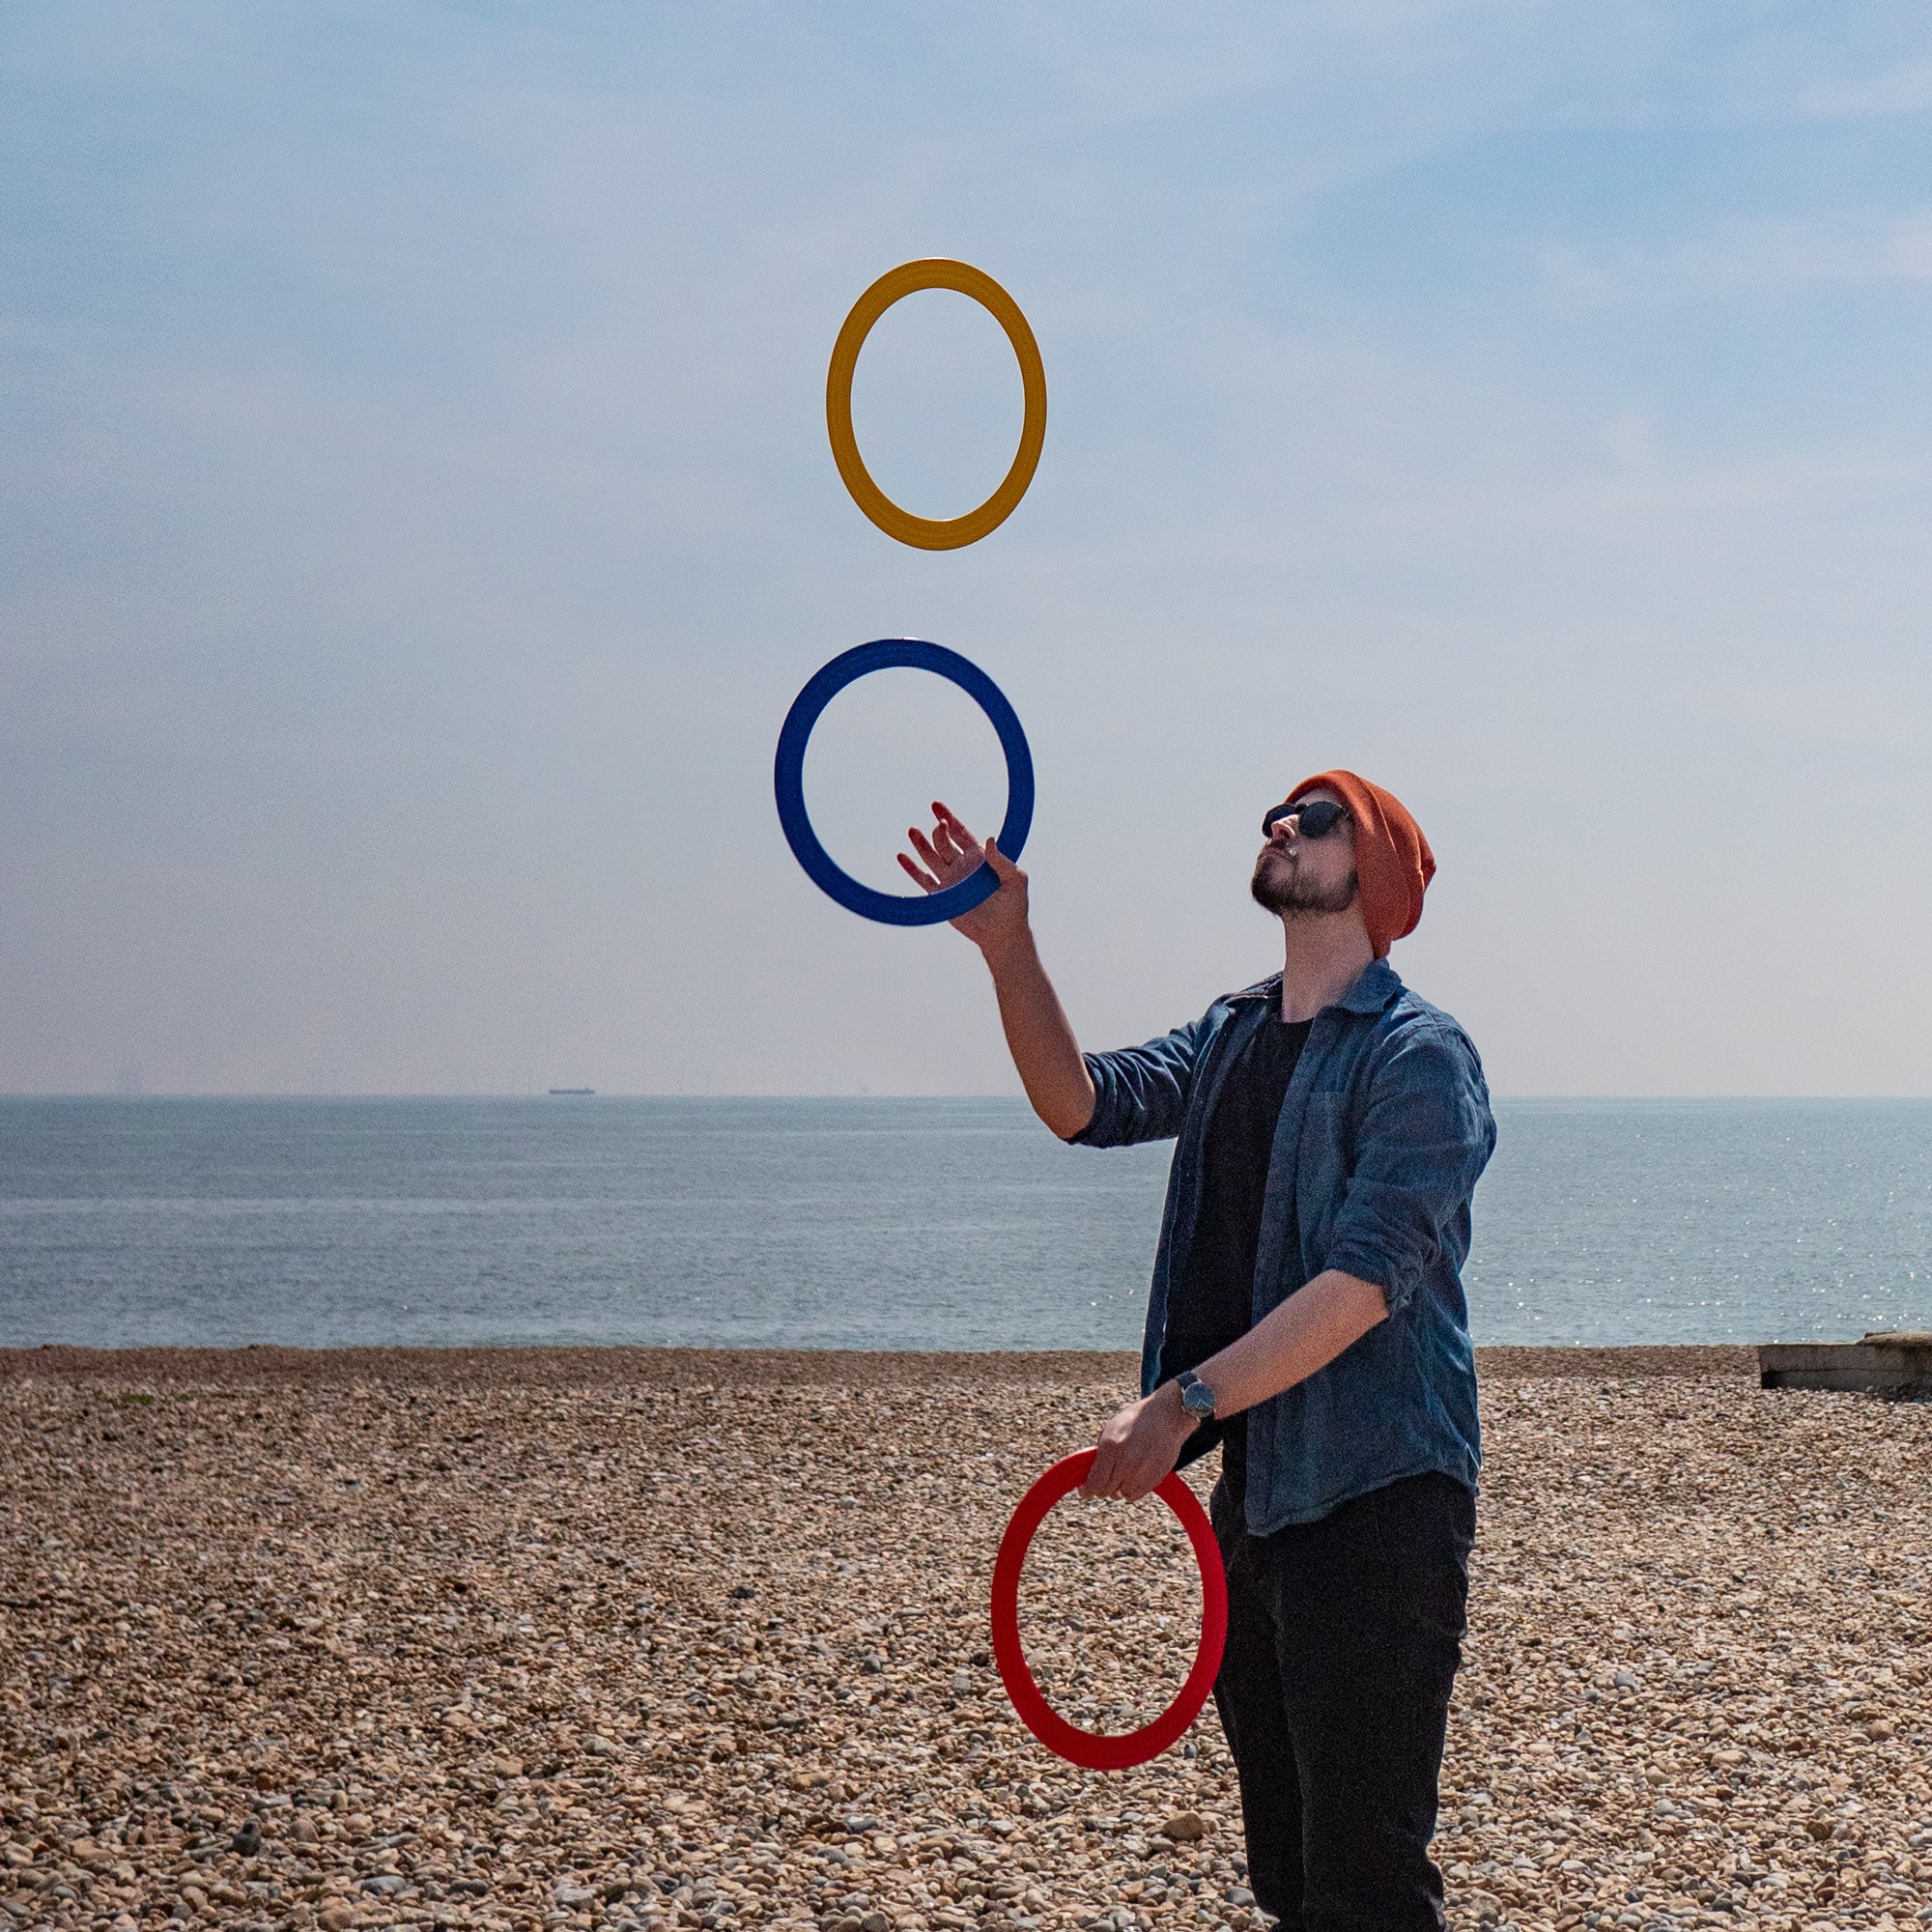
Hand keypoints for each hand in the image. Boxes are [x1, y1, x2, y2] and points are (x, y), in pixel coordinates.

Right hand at [897, 801, 1029, 954]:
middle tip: (938, 823)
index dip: (950, 819)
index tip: (937, 806)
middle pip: (944, 842)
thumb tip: (989, 839)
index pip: (960, 833)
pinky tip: (902, 857)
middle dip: (938, 831)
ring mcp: (950, 880)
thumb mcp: (1015, 880)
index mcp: (979, 858)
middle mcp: (962, 866)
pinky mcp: (941, 896)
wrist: (1002, 934)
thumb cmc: (1013, 906)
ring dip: (921, 844)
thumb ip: (1002, 861)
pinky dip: (911, 868)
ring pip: (931, 857)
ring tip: (912, 831)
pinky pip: (923, 879)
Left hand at [1080, 1384, 1196, 1502]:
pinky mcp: (1155, 1478)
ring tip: (1121, 1475)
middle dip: (1101, 1489)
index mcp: (1111, 1447)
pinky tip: (1131, 1479)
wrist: (1165, 1416)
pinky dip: (1131, 1491)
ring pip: (1122, 1495)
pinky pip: (1137, 1494)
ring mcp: (1142, 1471)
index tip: (1084, 1491)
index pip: (1095, 1482)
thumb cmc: (1134, 1420)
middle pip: (1107, 1491)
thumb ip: (1099, 1453)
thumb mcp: (1110, 1430)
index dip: (1087, 1490)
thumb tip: (1088, 1474)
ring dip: (1118, 1489)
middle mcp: (1126, 1462)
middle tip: (1101, 1482)